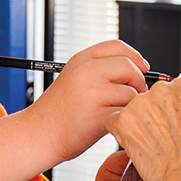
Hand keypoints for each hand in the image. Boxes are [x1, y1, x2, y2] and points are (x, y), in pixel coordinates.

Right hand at [29, 40, 150, 162]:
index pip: (118, 46)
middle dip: (138, 82)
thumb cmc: (58, 111)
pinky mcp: (98, 117)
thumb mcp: (75, 78)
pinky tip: (112, 123)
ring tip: (117, 112)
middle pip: (129, 67)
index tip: (143, 67)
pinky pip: (126, 114)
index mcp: (81, 60)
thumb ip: (101, 70)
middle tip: (134, 95)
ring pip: (131, 94)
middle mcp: (86, 72)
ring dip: (131, 105)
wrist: (37, 134)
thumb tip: (138, 69)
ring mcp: (92, 94)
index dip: (135, 56)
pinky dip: (124, 120)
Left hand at [106, 79, 180, 180]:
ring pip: (130, 110)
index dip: (165, 109)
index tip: (168, 121)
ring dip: (135, 125)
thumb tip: (176, 114)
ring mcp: (141, 104)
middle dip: (149, 115)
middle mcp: (161, 90)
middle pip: (147, 98)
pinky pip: (114, 122)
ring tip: (149, 145)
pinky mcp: (124, 120)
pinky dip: (121, 134)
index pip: (167, 90)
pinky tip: (136, 147)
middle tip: (158, 136)